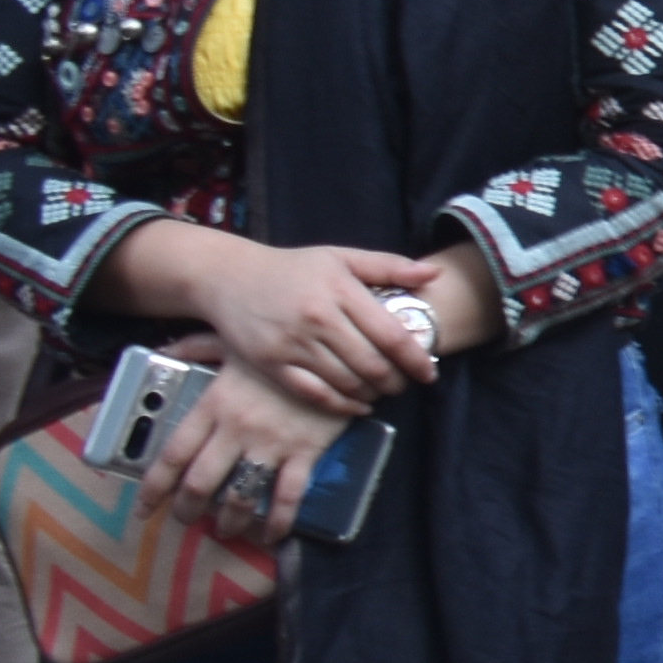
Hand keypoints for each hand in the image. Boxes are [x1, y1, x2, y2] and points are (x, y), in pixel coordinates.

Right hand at [144, 229, 467, 411]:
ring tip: (382, 390)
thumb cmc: (292, 267)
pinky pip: (315, 395)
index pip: (391, 335)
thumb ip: (389, 266)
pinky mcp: (272, 364)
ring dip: (372, 394)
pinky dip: (343, 406)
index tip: (429, 372)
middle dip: (396, 381)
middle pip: (372, 365)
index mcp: (340, 290)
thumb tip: (434, 274)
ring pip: (347, 383)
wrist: (228, 277)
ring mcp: (293, 344)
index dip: (417, 360)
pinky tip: (358, 405)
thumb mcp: (340, 257)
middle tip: (405, 384)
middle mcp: (318, 319)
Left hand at [152, 359, 357, 541]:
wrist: (336, 347)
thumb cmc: (280, 345)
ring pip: (240, 495)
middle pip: (200, 482)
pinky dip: (279, 521)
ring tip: (224, 529)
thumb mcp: (233, 341)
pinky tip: (272, 533)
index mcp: (214, 404)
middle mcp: (236, 429)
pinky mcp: (304, 452)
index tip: (144, 507)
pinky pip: (288, 496)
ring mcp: (271, 444)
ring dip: (228, 521)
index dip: (154, 487)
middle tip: (185, 519)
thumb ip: (196, 348)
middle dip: (187, 509)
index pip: (173, 454)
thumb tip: (165, 350)